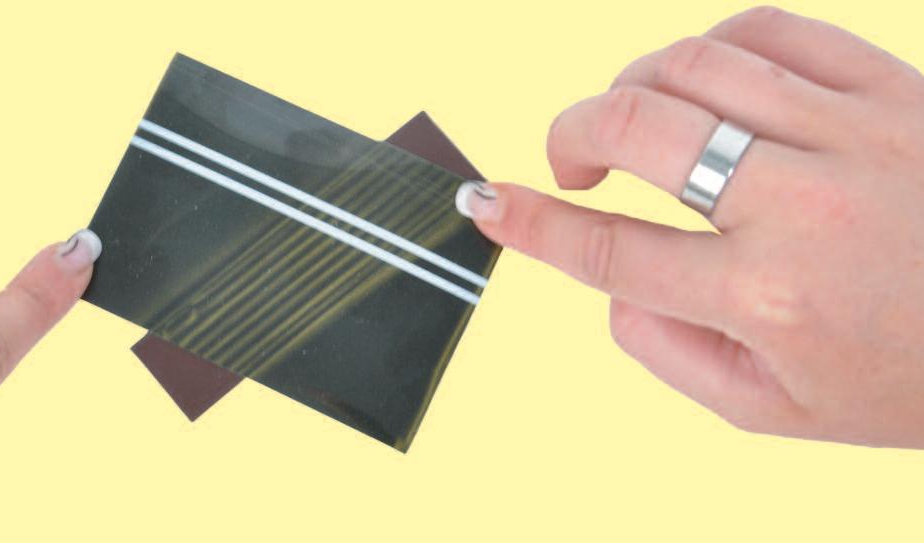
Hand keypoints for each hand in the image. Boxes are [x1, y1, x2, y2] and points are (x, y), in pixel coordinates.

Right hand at [462, 7, 923, 446]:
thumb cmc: (912, 374)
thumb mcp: (778, 411)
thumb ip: (670, 352)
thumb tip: (612, 283)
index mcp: (769, 296)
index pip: (611, 247)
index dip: (529, 224)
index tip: (486, 203)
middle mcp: (803, 204)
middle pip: (636, 128)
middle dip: (569, 135)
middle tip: (567, 162)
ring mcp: (854, 132)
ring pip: (695, 65)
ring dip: (631, 87)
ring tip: (631, 122)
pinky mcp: (894, 87)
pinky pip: (774, 31)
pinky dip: (712, 47)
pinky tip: (703, 82)